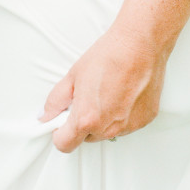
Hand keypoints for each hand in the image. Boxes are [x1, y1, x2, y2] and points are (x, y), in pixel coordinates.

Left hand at [40, 23, 167, 151]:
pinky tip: (122, 94)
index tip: (60, 123)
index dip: (59, 133)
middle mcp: (108, 128)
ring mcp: (128, 127)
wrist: (138, 45)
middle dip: (82, 123)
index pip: (65, 144)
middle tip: (86, 98)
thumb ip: (56, 100)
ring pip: (107, 132)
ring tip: (106, 92)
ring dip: (103, 120)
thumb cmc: (108, 57)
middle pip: (87, 138)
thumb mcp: (72, 76)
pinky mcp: (144, 121)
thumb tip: (45, 115)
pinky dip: (122, 115)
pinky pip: (126, 126)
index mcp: (86, 119)